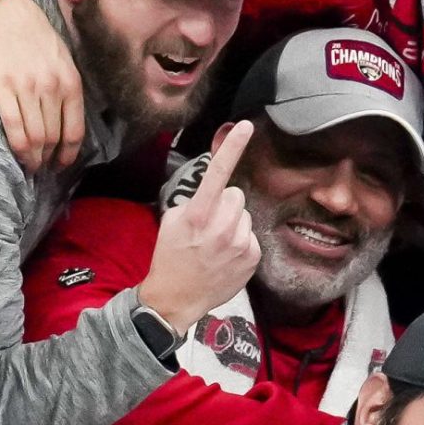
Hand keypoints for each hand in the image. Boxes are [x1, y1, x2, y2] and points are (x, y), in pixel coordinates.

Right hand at [0, 0, 84, 171]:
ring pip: (34, 137)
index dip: (69, 154)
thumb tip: (66, 118)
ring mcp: (27, 89)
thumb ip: (66, 87)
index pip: (75, 130)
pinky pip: (13, 126)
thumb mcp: (63, 59)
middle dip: (48, 159)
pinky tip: (17, 154)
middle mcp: (53, 88)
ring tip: (28, 165)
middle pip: (53, 137)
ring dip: (32, 157)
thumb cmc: (33, 35)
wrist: (3, 11)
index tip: (62, 165)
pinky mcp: (1, 88)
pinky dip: (17, 146)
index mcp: (71, 82)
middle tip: (41, 168)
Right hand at [138, 120, 260, 331]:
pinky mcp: (253, 256)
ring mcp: (240, 243)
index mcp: (198, 214)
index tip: (246, 126)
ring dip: (233, 222)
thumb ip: (194, 200)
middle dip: (225, 203)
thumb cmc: (170, 256)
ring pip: (245, 214)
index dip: (232, 147)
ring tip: (215, 242)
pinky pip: (251, 234)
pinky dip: (240, 240)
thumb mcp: (172, 221)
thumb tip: (215, 185)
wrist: (176, 298)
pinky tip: (225, 255)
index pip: (218, 173)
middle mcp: (222, 227)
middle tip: (208, 223)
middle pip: (236, 194)